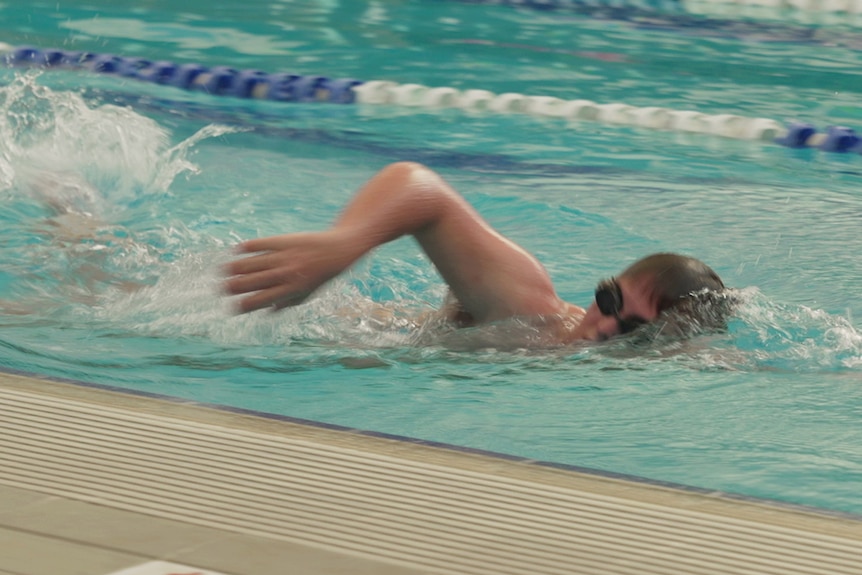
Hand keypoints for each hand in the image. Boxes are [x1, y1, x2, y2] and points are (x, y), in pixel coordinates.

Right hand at [223, 230, 357, 312]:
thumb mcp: (308, 293)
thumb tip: (266, 312)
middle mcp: (285, 274)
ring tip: (223, 270)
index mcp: (291, 290)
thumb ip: (287, 302)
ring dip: (236, 268)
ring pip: (254, 263)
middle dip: (234, 287)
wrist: (338, 250)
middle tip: (221, 288)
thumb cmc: (323, 275)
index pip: (261, 300)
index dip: (244, 305)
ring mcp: (284, 257)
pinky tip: (236, 249)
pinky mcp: (284, 241)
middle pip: (253, 282)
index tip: (231, 307)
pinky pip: (262, 244)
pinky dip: (248, 247)